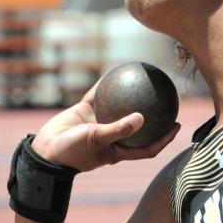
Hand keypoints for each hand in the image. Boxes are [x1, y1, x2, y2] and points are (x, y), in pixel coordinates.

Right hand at [30, 85, 180, 171]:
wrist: (45, 151)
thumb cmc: (73, 151)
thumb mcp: (97, 140)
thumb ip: (119, 129)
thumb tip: (142, 117)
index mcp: (118, 150)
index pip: (148, 147)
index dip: (164, 139)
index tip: (177, 125)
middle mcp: (112, 137)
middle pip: (138, 126)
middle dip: (153, 115)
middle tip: (167, 100)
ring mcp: (99, 124)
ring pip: (119, 107)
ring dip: (130, 96)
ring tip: (144, 80)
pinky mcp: (86, 111)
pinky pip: (99, 95)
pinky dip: (106, 85)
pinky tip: (115, 71)